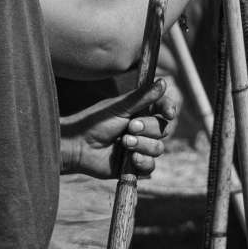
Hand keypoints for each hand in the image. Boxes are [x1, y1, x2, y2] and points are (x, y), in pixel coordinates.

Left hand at [61, 76, 180, 179]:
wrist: (78, 146)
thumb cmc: (94, 122)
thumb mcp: (119, 107)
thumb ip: (143, 97)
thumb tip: (163, 82)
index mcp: (140, 112)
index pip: (164, 108)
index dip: (169, 109)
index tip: (169, 113)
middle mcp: (143, 130)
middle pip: (163, 129)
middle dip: (148, 128)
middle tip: (129, 127)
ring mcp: (140, 148)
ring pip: (158, 148)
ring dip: (143, 145)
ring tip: (124, 142)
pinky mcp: (135, 166)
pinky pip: (151, 166)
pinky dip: (142, 161)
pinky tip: (130, 158)